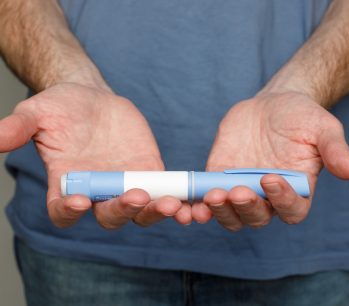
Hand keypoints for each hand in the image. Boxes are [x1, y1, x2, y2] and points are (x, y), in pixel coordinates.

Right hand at [0, 83, 191, 227]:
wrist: (93, 100)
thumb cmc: (62, 108)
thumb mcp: (37, 113)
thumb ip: (18, 128)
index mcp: (67, 185)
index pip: (63, 211)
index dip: (68, 212)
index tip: (78, 201)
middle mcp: (98, 192)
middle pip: (110, 216)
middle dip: (123, 210)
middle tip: (136, 197)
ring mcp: (126, 184)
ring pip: (142, 211)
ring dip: (157, 211)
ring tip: (174, 205)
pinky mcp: (150, 173)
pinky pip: (164, 192)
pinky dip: (177, 200)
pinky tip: (190, 201)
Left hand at [192, 91, 348, 230]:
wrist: (271, 105)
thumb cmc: (301, 117)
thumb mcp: (323, 128)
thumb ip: (334, 150)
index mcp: (295, 190)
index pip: (291, 209)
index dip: (282, 200)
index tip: (271, 178)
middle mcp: (266, 197)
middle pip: (255, 218)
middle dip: (245, 208)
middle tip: (236, 192)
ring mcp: (240, 188)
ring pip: (229, 214)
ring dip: (220, 210)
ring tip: (212, 195)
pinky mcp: (218, 177)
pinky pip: (207, 197)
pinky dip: (200, 202)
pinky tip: (191, 200)